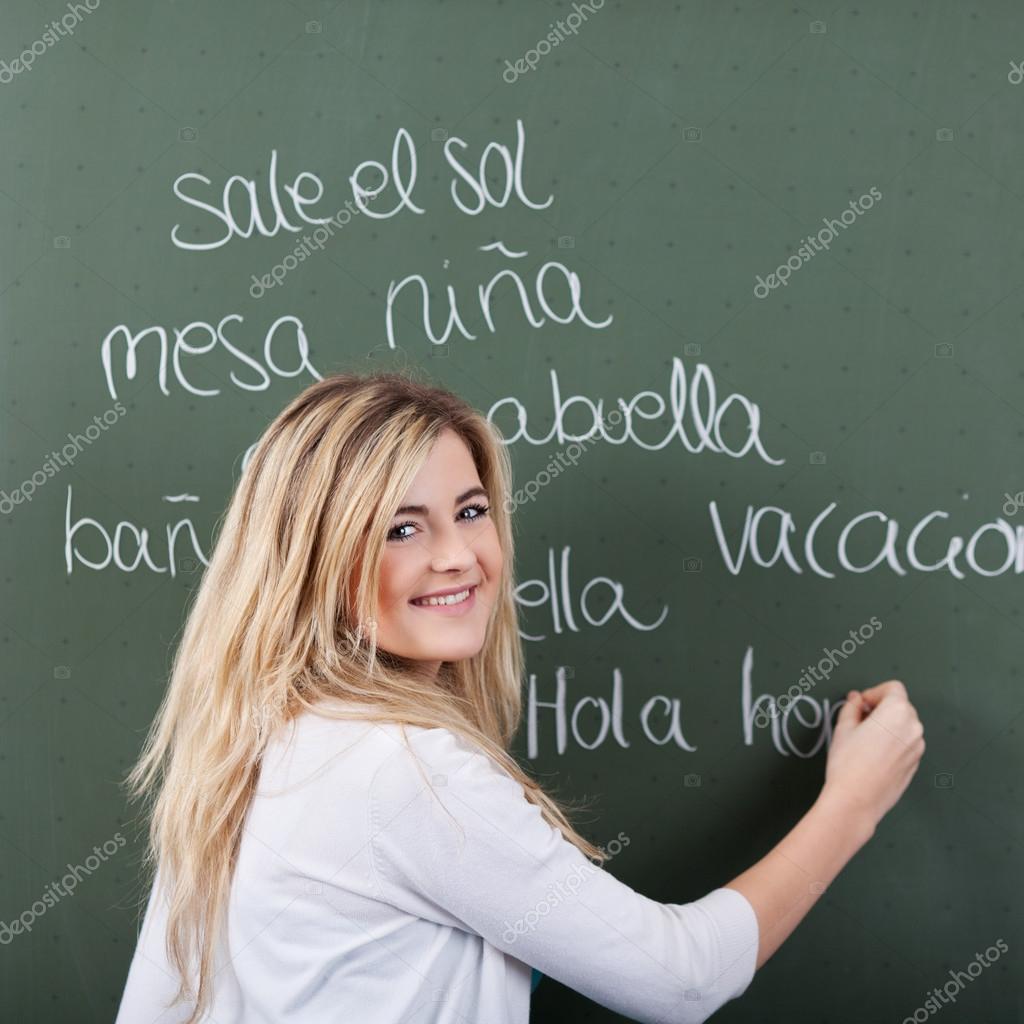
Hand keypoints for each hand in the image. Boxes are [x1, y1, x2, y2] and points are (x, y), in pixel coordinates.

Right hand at [821, 679, 924, 831]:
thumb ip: (852, 707)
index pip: (893, 688)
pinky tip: (873, 755)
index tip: (860, 704)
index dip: (874, 692)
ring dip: (888, 725)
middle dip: (881, 708)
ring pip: (904, 726)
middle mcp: (914, 728)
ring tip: (864, 739)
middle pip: (900, 706)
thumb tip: (855, 700)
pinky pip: (905, 743)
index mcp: (897, 713)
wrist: (856, 800)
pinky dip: (893, 742)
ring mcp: (917, 748)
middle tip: (859, 720)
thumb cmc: (848, 763)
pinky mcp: (915, 764)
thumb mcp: (843, 728)